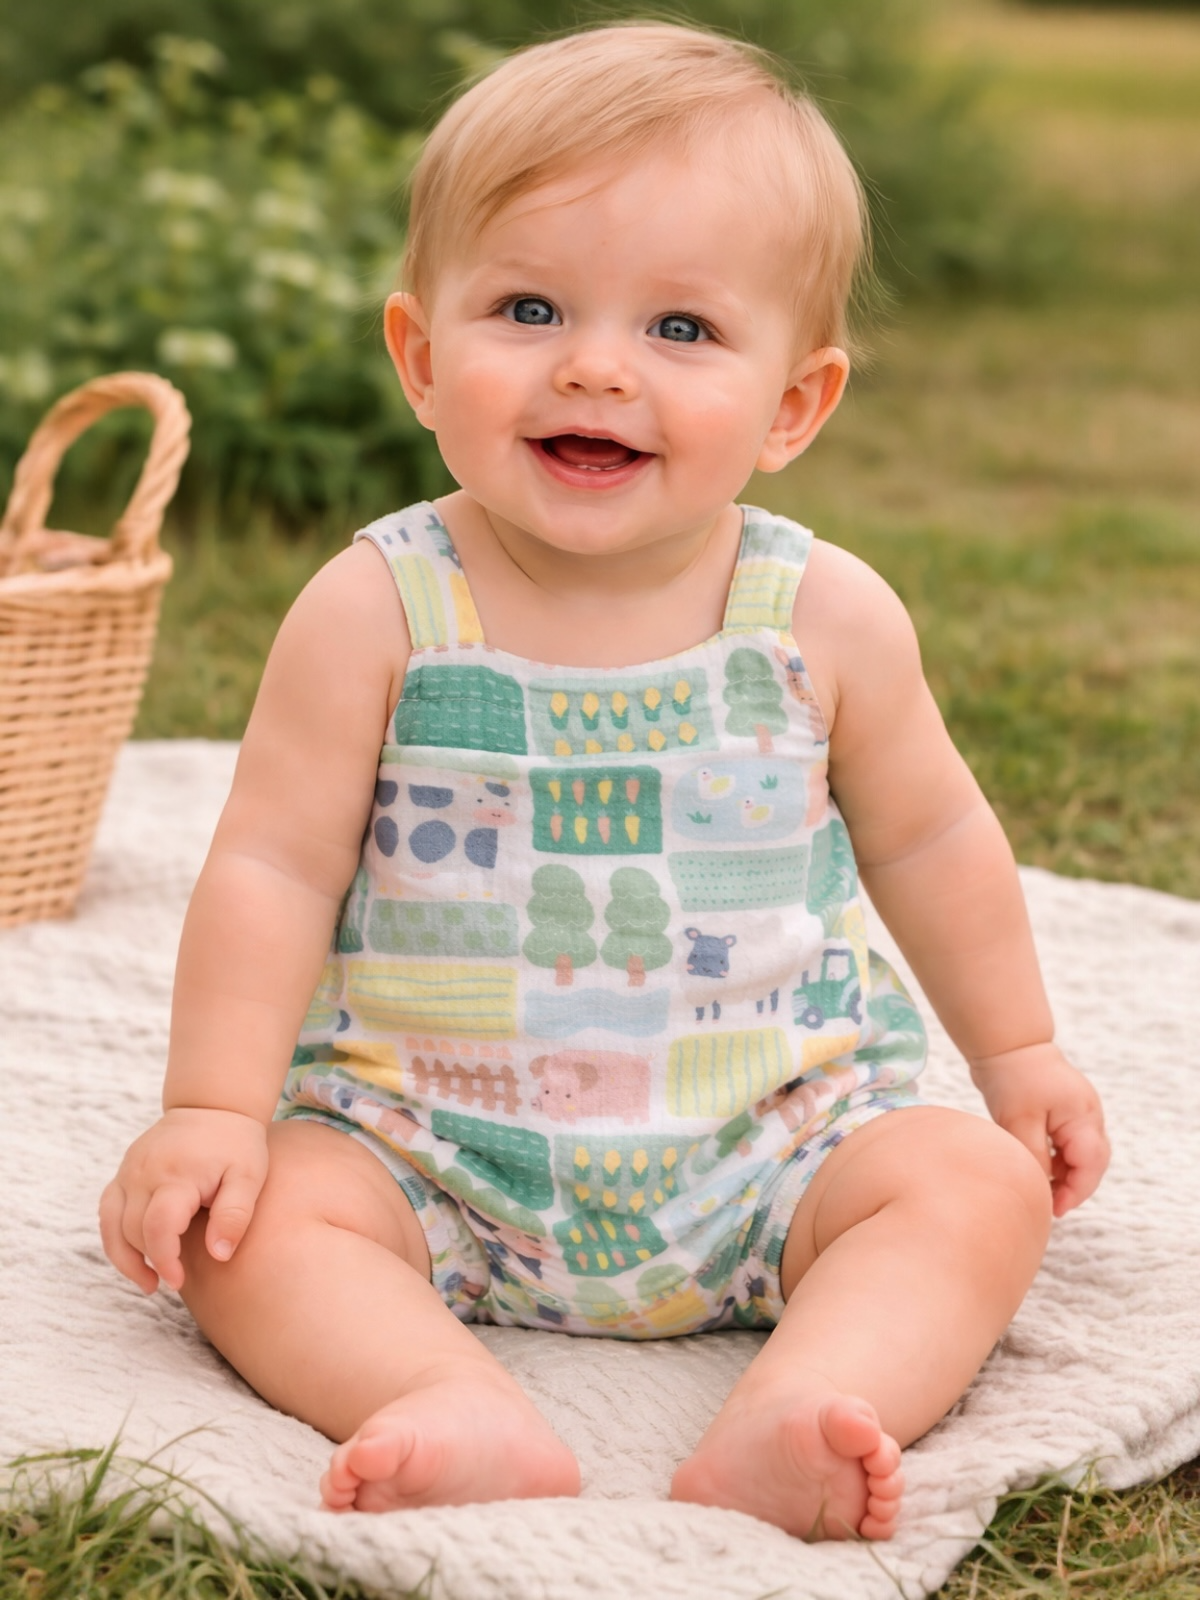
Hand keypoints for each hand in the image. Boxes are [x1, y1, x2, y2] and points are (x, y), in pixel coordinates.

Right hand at [98, 1108, 268, 1292]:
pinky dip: (115, 1237)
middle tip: (175, 1282)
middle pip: (133, 1230)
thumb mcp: (248, 1177)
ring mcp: (129, 1170)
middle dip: (150, 1262)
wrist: (213, 1106)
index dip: (164, 1260)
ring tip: (149, 1282)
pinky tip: (135, 1255)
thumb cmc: (236, 1145)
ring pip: (112, 1225)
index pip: (157, 1227)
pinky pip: (108, 1210)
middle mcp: (144, 1172)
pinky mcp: (123, 1172)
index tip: (179, 1281)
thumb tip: (218, 1255)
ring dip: (125, 1258)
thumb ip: (235, 1215)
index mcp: (176, 1174)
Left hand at [970, 1043, 1108, 1217]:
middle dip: (1074, 1187)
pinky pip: (1070, 1144)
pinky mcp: (1066, 1112)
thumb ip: (1034, 1157)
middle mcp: (1089, 1116)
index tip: (1054, 1209)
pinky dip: (1058, 1160)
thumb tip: (1041, 1186)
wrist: (1006, 1044)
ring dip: (1065, 1175)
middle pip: (1092, 1163)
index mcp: (1083, 1117)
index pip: (1091, 1165)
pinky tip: (1039, 1169)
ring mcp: (1080, 1113)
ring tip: (1041, 1189)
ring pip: (1081, 1155)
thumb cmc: (1012, 1078)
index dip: (1076, 1191)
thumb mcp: (1018, 1122)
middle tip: (1049, 1204)